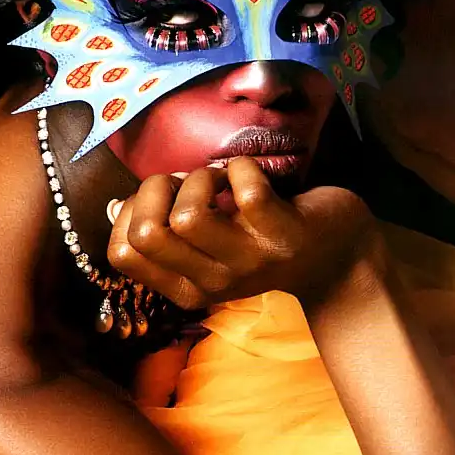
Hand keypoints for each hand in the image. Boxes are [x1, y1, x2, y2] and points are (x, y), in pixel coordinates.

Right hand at [106, 158, 385, 310]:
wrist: (339, 257)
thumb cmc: (262, 239)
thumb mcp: (208, 247)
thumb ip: (165, 232)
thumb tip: (115, 207)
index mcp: (186, 287)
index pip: (122, 254)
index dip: (129, 212)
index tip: (159, 198)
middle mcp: (213, 282)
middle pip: (148, 234)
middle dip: (156, 189)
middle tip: (185, 182)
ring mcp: (248, 261)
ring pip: (188, 216)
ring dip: (198, 178)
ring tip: (218, 179)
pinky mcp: (281, 233)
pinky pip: (243, 189)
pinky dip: (240, 167)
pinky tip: (249, 174)